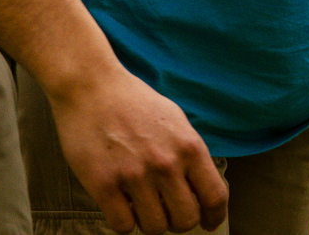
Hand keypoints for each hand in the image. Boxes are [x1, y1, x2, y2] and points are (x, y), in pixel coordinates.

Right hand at [45, 66, 227, 232]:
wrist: (93, 87)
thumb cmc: (136, 103)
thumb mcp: (177, 122)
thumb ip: (190, 154)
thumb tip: (201, 187)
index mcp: (190, 147)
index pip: (215, 196)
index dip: (214, 216)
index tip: (209, 224)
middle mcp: (166, 164)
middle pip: (186, 219)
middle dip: (180, 222)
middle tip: (169, 214)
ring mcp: (134, 176)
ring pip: (155, 227)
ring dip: (151, 223)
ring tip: (143, 208)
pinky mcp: (102, 184)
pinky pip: (122, 225)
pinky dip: (124, 223)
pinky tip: (121, 207)